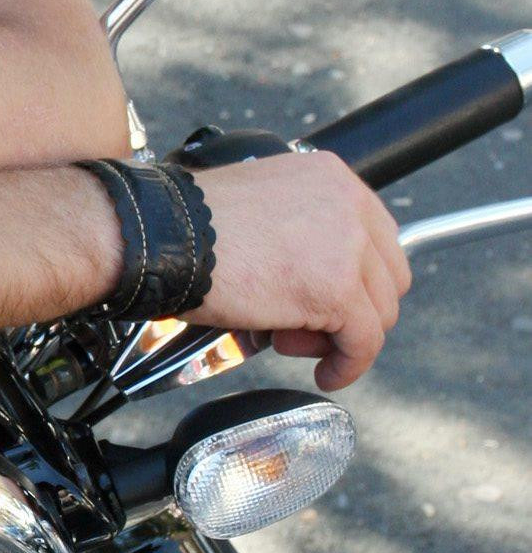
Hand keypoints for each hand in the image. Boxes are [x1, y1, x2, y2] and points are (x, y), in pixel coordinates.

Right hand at [186, 151, 411, 389]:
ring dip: (340, 336)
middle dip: (354, 309)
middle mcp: (349, 204)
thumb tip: (312, 273)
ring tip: (290, 338)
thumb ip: (299, 227)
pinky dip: (348, 366)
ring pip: (380, 312)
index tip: (330, 302)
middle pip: (389, 276)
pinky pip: (363, 342)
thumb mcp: (262, 206)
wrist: (163, 235)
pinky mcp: (337, 289)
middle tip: (304, 324)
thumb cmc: (189, 224)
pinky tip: (327, 374)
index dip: (357, 280)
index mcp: (331, 178)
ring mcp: (348, 246)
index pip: (378, 239)